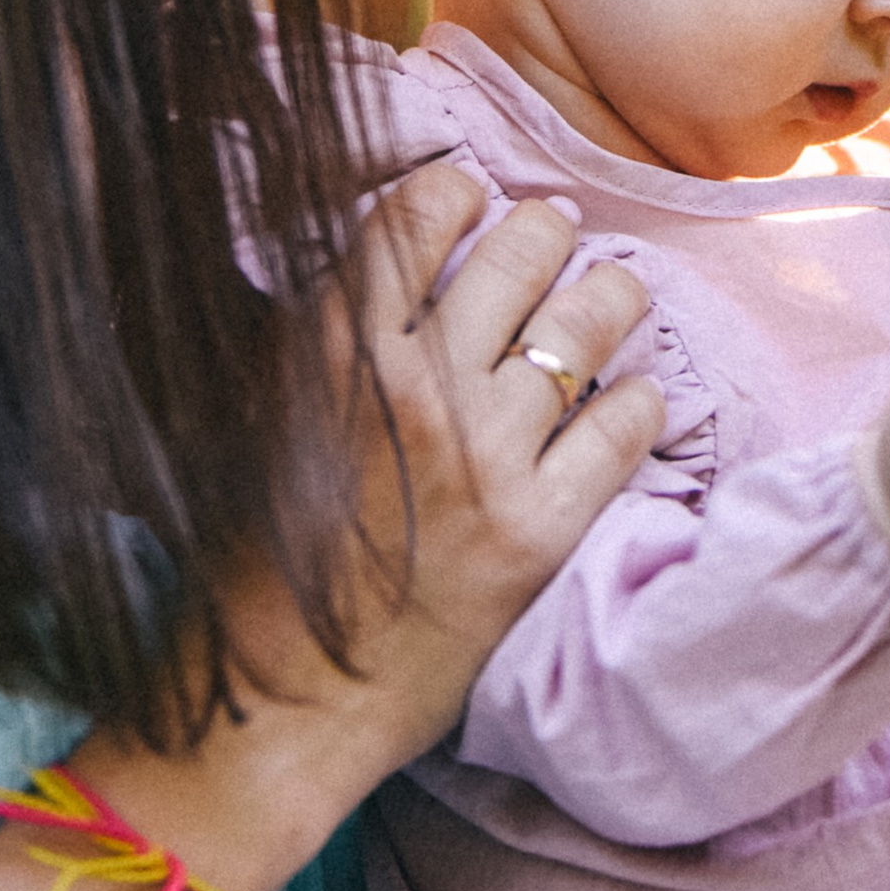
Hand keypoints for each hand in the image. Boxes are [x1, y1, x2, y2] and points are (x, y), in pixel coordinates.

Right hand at [177, 161, 665, 880]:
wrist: (283, 699)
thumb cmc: (249, 563)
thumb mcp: (250, 417)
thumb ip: (311, 336)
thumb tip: (370, 264)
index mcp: (334, 350)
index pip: (417, 217)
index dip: (455, 191)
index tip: (470, 196)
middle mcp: (420, 388)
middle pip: (518, 253)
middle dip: (543, 229)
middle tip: (553, 229)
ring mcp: (489, 458)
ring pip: (586, 325)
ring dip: (607, 292)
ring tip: (613, 288)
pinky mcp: (541, 530)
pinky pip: (623, 428)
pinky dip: (640, 399)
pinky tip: (639, 390)